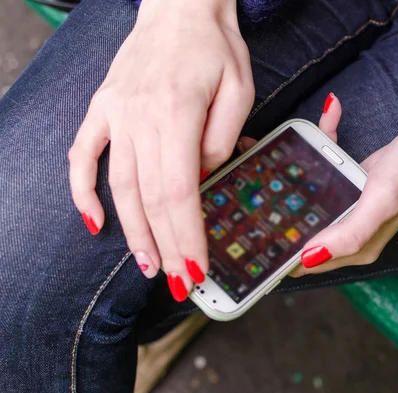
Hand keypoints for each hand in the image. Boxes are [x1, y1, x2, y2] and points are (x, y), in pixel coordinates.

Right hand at [68, 0, 254, 300]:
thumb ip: (221, 140)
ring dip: (132, 230)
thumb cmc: (215, 47)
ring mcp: (114, 113)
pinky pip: (82, 154)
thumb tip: (203, 179)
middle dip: (165, 246)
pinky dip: (82, 190)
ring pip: (119, 185)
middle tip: (174, 283)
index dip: (186, 236)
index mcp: (175, 113)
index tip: (195, 270)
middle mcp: (138, 117)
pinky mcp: (102, 108)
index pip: (179, 192)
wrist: (180, 7)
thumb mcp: (239, 90)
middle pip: (149, 198)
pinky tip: (92, 221)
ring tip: (145, 265)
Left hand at [239, 94, 397, 276]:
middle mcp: (348, 231)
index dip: (274, 251)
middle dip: (271, 212)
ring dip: (288, 175)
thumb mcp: (381, 203)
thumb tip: (308, 257)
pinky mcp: (353, 183)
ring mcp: (349, 206)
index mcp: (353, 246)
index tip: (245, 234)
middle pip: (298, 227)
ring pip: (308, 196)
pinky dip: (323, 142)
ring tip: (260, 153)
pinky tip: (325, 115)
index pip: (303, 259)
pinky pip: (328, 168)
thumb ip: (348, 234)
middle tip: (240, 192)